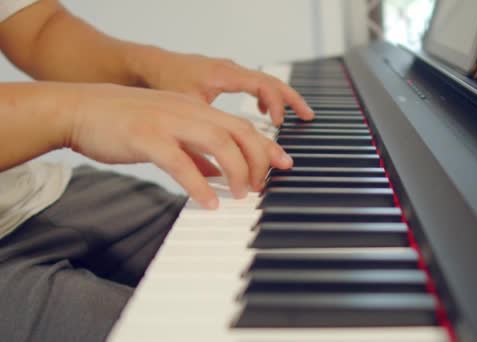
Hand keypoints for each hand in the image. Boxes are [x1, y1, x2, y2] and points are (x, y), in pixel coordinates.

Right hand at [56, 82, 292, 208]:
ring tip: (242, 194)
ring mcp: (169, 121)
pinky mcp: (147, 137)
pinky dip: (200, 184)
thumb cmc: (125, 123)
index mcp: (196, 109)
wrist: (81, 109)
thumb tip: (219, 174)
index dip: (266, 146)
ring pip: (218, 141)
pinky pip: (181, 162)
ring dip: (237, 170)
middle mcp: (189, 111)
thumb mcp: (169, 132)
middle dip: (259, 159)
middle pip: (239, 131)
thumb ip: (196, 152)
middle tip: (262, 185)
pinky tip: (210, 202)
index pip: (242, 125)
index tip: (283, 164)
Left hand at [128, 47, 314, 124]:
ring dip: (281, 100)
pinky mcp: (223, 77)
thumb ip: (204, 137)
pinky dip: (264, 97)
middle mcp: (230, 69)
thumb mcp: (184, 110)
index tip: (278, 125)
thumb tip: (217, 172)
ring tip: (295, 118)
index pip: (263, 84)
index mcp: (224, 74)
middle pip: (272, 82)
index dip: (275, 105)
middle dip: (291, 101)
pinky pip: (253, 84)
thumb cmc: (161, 83)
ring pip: (264, 83)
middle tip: (308, 117)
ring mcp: (228, 71)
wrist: (143, 65)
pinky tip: (263, 113)